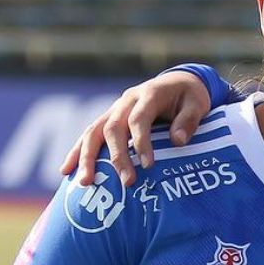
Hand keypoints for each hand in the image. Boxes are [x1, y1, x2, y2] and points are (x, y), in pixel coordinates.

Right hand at [57, 71, 210, 186]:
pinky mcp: (108, 118)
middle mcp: (126, 101)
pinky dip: (76, 152)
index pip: (140, 119)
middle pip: (113, 128)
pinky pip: (88, 134)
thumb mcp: (198, 103)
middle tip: (127, 182)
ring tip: (85, 182)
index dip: (142, 142)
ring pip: (93, 131)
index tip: (149, 165)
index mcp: (149, 94)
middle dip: (117, 157)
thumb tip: (178, 141)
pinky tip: (66, 171)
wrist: (178, 82)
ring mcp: (114, 109)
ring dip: (86, 157)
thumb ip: (189, 120)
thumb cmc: (190, 96)